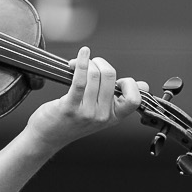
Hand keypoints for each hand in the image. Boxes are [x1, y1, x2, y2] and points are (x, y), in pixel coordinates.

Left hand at [25, 48, 144, 149]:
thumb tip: (142, 85)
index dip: (129, 83)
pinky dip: (82, 62)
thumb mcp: (102, 113)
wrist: (49, 136)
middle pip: (111, 77)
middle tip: (92, 64)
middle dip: (101, 63)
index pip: (134, 99)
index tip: (117, 79)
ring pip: (95, 75)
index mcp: (114, 117)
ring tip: (79, 63)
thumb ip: (119, 99)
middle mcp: (103, 116)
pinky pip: (80, 80)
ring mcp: (87, 113)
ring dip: (87, 62)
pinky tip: (81, 55)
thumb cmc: (73, 121)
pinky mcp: (70, 107)